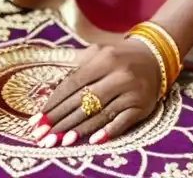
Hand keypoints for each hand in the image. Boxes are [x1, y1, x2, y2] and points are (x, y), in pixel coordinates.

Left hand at [29, 38, 161, 147]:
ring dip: (78, 129)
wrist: (155, 57)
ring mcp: (131, 92)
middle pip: (83, 101)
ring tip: (60, 141)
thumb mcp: (98, 52)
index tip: (37, 118)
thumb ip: (76, 66)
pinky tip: (93, 140)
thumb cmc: (118, 57)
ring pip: (100, 114)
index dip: (53, 103)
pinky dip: (108, 131)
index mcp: (103, 59)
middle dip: (59, 120)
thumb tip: (49, 90)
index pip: (73, 84)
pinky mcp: (142, 107)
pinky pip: (122, 122)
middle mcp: (118, 75)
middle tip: (42, 135)